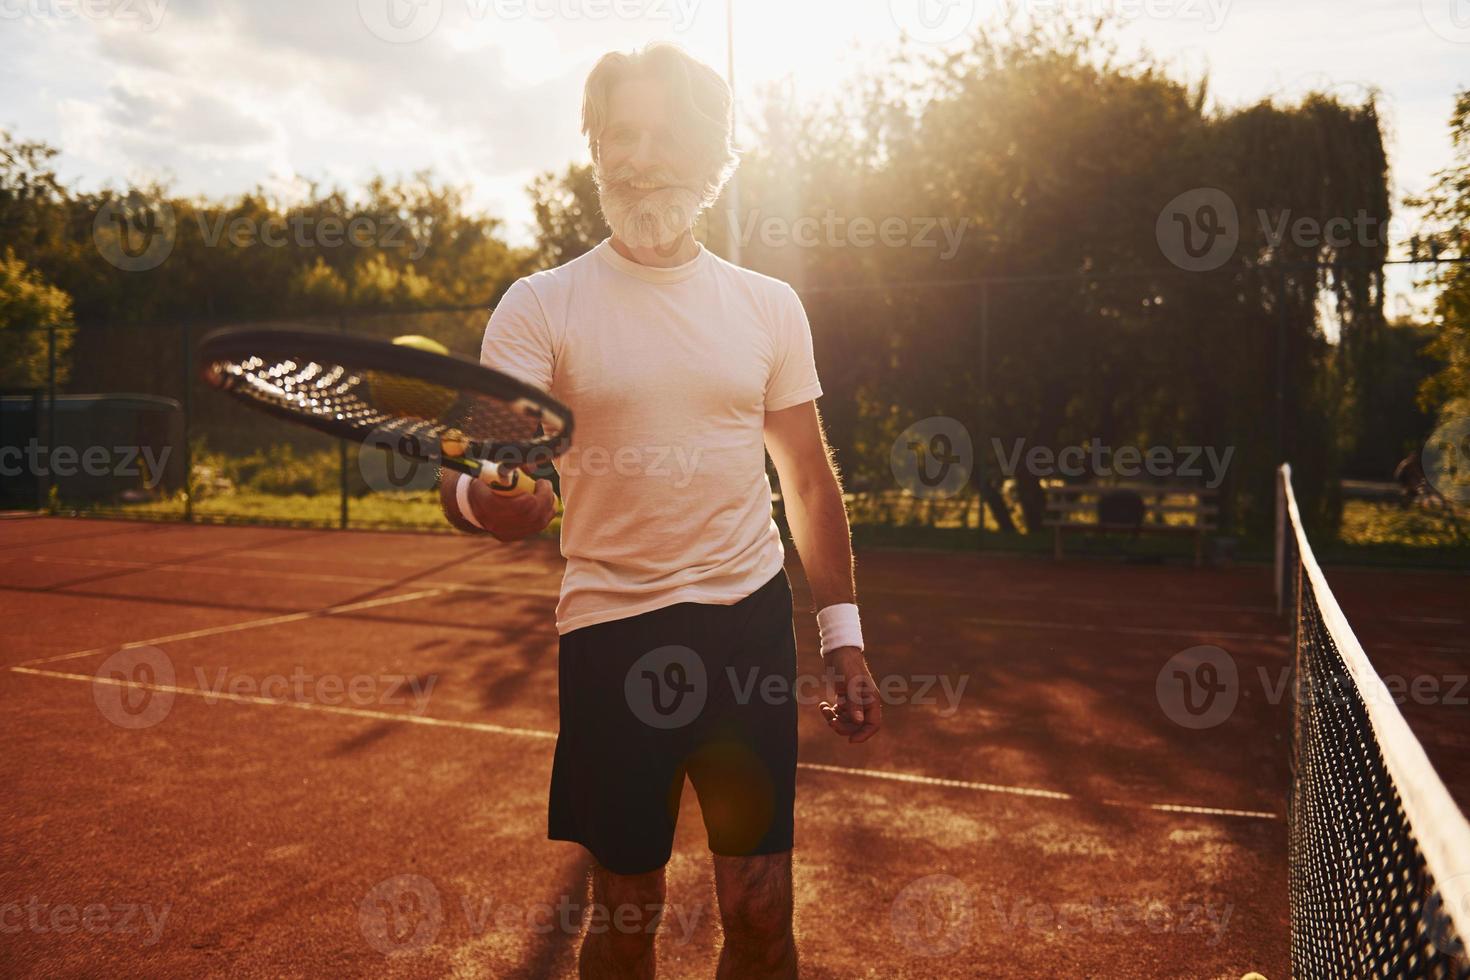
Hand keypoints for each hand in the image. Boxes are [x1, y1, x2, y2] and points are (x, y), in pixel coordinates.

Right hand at [440, 470, 555, 540]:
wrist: (471, 503)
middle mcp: (495, 523)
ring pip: (537, 523)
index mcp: (487, 504)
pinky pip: (536, 528)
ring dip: (548, 505)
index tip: (539, 481)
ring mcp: (504, 532)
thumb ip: (511, 465)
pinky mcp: (511, 536)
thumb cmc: (485, 481)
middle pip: (531, 515)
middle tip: (545, 484)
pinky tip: (547, 503)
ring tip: (547, 492)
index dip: (535, 496)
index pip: (520, 507)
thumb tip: (532, 467)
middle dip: (545, 498)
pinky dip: (546, 514)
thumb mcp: (492, 469)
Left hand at [819, 647, 881, 742]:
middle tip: (830, 721)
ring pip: (846, 720)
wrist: (838, 651)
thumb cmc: (847, 664)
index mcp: (872, 700)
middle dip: (843, 726)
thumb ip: (855, 703)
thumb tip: (858, 722)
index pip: (873, 724)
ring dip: (834, 719)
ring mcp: (855, 701)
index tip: (850, 740)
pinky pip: (839, 713)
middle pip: (857, 725)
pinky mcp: (845, 698)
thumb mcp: (850, 684)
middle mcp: (865, 702)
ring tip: (824, 709)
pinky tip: (822, 705)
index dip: (864, 735)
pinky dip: (830, 712)